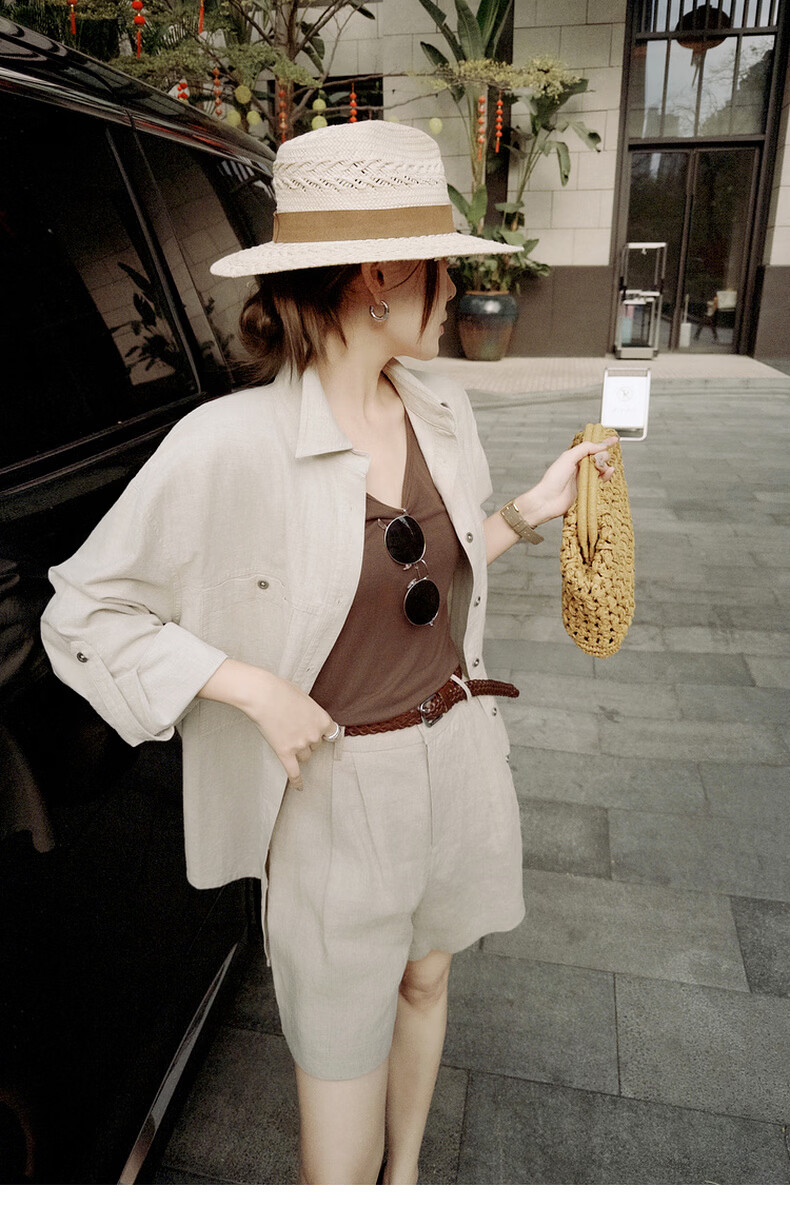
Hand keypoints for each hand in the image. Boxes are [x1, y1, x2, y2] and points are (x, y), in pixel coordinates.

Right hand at [198, 660, 335, 789]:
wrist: (264, 695)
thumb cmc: (281, 691)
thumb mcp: (304, 698)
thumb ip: (310, 712)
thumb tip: (307, 718)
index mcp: (322, 719)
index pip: (331, 734)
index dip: (322, 733)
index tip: (318, 734)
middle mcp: (314, 734)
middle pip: (315, 746)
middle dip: (306, 740)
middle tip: (293, 728)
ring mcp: (299, 745)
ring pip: (304, 756)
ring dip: (298, 751)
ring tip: (286, 738)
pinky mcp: (285, 752)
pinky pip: (293, 772)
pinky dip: (297, 780)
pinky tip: (299, 787)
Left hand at [521, 435, 618, 524]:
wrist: (548, 500)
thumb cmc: (553, 480)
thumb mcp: (568, 458)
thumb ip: (584, 449)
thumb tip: (599, 445)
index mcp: (573, 457)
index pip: (591, 447)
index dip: (603, 443)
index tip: (614, 440)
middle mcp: (579, 467)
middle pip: (598, 458)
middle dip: (603, 456)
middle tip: (600, 460)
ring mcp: (583, 478)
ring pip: (601, 469)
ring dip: (605, 466)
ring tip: (601, 468)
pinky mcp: (587, 489)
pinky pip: (600, 481)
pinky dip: (606, 476)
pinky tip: (608, 472)